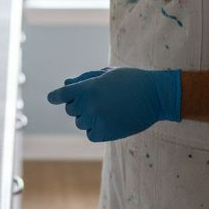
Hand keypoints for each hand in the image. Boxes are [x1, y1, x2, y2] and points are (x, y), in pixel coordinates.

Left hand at [46, 67, 181, 141]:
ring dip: (89, 117)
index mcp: (89, 87)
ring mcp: (97, 120)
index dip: (56, 96)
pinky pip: (91, 134)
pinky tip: (109, 120)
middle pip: (71, 109)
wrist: (156, 96)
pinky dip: (96, 129)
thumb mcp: (107, 74)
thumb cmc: (131, 80)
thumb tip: (65, 83)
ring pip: (81, 122)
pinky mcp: (106, 133)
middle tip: (98, 100)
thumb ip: (84, 78)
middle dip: (80, 105)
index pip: (63, 94)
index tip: (52, 98)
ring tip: (108, 109)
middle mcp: (90, 104)